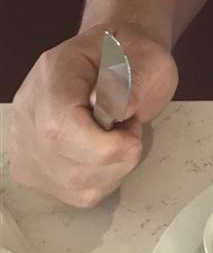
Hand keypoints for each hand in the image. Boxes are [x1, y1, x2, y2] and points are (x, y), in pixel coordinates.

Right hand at [9, 25, 177, 206]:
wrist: (117, 60)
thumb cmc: (133, 58)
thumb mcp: (149, 58)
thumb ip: (138, 81)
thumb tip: (120, 109)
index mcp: (54, 71)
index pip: (59, 125)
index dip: (100, 146)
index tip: (132, 138)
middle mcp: (29, 108)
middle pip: (62, 160)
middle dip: (114, 156)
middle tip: (130, 129)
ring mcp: (24, 140)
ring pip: (71, 184)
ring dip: (112, 169)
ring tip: (118, 136)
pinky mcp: (32, 168)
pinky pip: (73, 194)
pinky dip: (103, 181)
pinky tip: (105, 154)